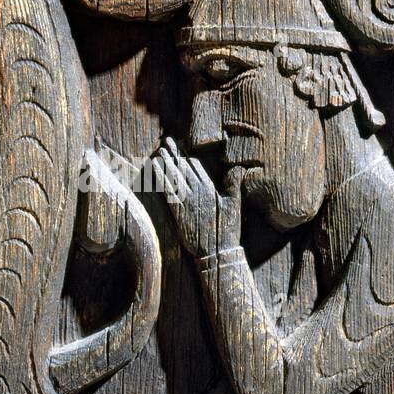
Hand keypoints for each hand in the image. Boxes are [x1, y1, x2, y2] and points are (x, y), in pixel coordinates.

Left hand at [155, 138, 239, 258]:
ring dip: (166, 161)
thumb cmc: (227, 230)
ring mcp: (186, 200)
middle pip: (183, 167)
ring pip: (174, 175)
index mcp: (210, 188)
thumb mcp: (235, 205)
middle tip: (166, 140)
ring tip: (159, 149)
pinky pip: (166, 189)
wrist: (217, 252)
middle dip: (174, 153)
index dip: (187, 154)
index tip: (180, 145)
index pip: (196, 166)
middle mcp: (197, 191)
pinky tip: (154, 167)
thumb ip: (233, 185)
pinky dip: (160, 177)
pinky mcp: (177, 211)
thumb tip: (239, 168)